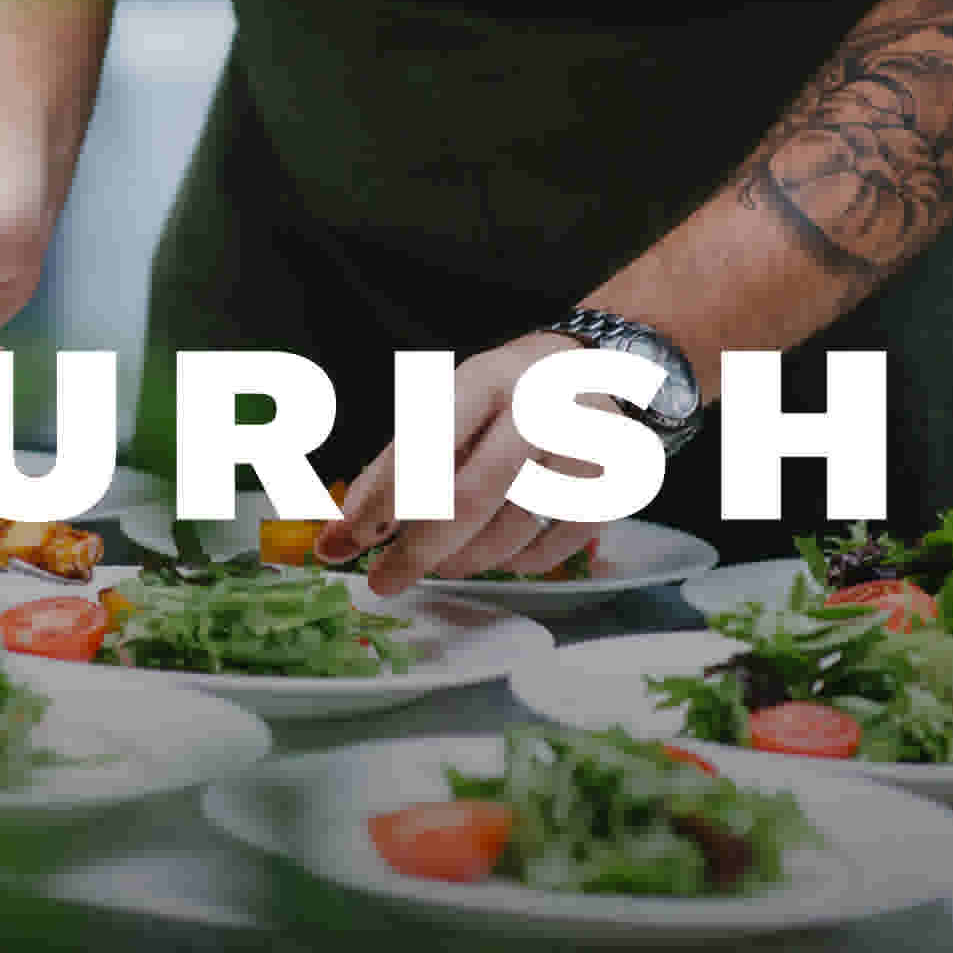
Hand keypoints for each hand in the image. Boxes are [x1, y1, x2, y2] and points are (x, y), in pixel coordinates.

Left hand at [315, 331, 606, 595]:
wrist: (589, 371)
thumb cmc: (497, 399)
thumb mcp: (444, 408)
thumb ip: (393, 468)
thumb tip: (340, 536)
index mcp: (483, 382)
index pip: (424, 447)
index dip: (380, 500)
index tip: (344, 542)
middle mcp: (537, 410)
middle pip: (468, 497)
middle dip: (417, 550)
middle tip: (382, 582)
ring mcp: (581, 450)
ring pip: (511, 529)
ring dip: (465, 560)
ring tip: (442, 566)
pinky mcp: (611, 486)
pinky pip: (556, 546)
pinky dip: (520, 564)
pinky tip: (499, 558)